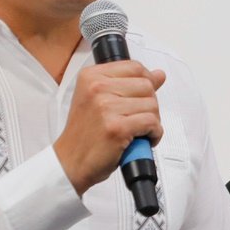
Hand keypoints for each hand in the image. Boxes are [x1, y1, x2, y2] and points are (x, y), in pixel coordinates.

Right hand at [54, 60, 165, 195]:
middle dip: (149, 105)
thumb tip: (159, 75)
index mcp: (91, 76)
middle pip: (147, 86)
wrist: (70, 161)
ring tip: (137, 131)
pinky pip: (152, 123)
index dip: (147, 82)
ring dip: (152, 121)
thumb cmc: (85, 134)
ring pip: (152, 105)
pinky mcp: (117, 128)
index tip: (142, 96)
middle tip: (137, 119)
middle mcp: (97, 88)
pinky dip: (154, 134)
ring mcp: (106, 108)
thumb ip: (129, 84)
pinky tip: (142, 139)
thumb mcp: (100, 100)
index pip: (134, 67)